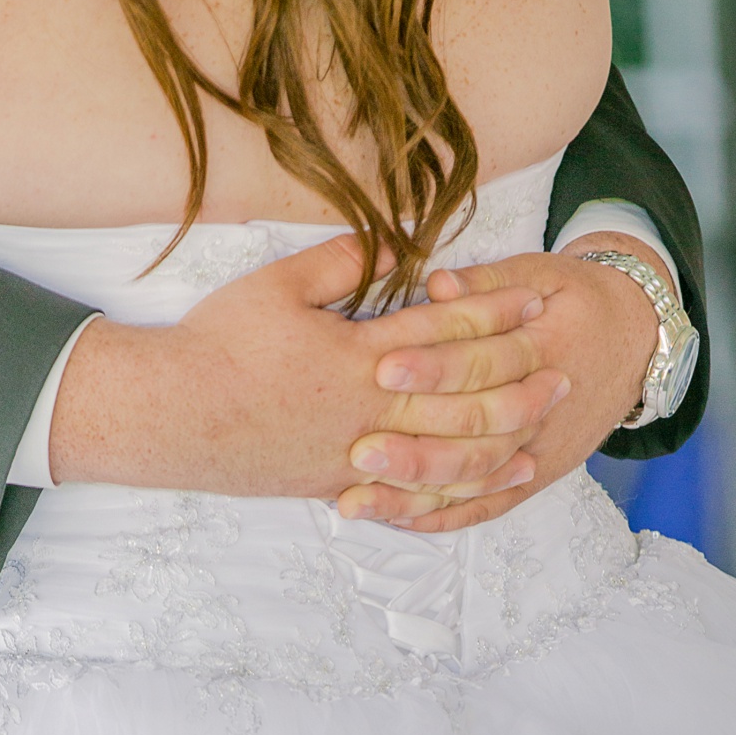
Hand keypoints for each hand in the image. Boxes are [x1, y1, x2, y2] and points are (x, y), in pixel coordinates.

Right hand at [47, 233, 565, 500]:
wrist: (171, 417)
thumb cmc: (218, 344)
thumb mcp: (275, 286)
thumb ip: (341, 263)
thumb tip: (396, 244)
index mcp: (358, 352)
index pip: (444, 329)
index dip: (494, 312)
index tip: (534, 300)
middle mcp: (370, 407)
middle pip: (463, 393)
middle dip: (518, 377)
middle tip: (564, 365)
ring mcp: (360, 451)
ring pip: (453, 448)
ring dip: (506, 433)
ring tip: (545, 420)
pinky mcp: (346, 482)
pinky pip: (420, 490)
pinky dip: (464, 484)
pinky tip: (496, 477)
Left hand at [336, 237, 659, 532]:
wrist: (639, 339)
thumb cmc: (576, 299)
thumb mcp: (539, 272)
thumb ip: (486, 282)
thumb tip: (437, 285)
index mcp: (544, 346)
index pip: (485, 361)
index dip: (434, 366)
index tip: (381, 369)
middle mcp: (544, 407)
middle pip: (477, 434)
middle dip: (415, 447)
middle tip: (359, 450)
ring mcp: (543, 448)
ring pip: (478, 480)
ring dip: (418, 494)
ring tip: (358, 498)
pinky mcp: (540, 473)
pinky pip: (492, 505)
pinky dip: (446, 517)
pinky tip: (398, 520)